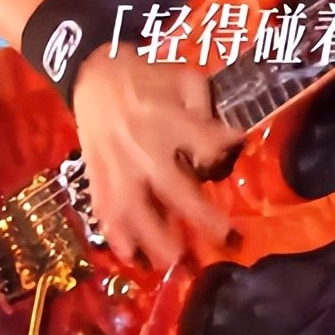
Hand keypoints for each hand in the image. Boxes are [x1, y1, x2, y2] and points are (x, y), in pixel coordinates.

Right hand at [71, 43, 242, 270]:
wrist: (96, 75)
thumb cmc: (146, 78)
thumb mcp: (183, 77)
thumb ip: (205, 106)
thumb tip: (227, 137)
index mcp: (168, 119)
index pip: (205, 143)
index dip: (225, 146)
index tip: (238, 145)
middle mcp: (144, 148)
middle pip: (174, 188)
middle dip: (200, 216)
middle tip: (225, 238)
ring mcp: (118, 166)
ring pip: (136, 210)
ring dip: (155, 238)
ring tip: (174, 259)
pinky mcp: (98, 175)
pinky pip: (106, 211)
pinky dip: (117, 235)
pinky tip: (130, 254)